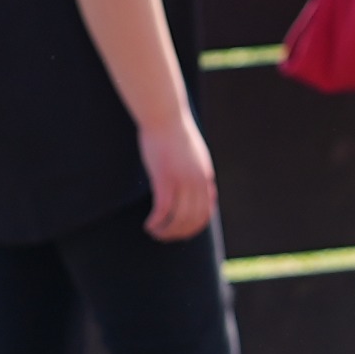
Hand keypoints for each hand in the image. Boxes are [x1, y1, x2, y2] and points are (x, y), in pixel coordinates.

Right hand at [138, 114, 218, 240]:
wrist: (165, 116)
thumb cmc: (174, 133)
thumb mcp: (195, 154)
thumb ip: (198, 172)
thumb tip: (199, 185)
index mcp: (206, 177)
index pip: (206, 212)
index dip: (194, 228)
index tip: (180, 233)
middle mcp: (198, 182)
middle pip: (192, 220)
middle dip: (178, 234)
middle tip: (164, 237)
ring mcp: (182, 181)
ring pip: (178, 219)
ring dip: (165, 231)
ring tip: (154, 232)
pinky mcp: (165, 179)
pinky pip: (163, 211)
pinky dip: (156, 222)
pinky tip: (148, 225)